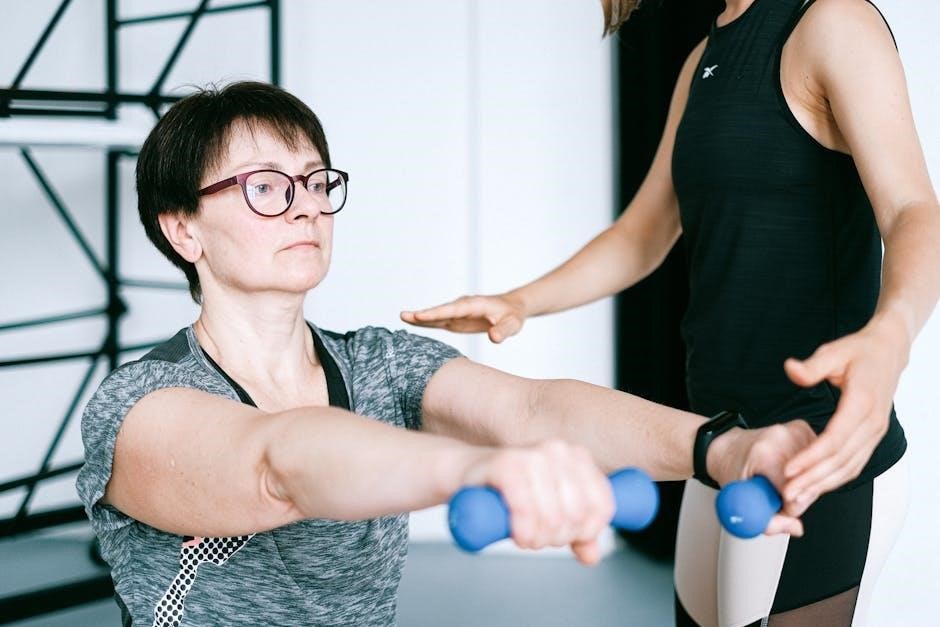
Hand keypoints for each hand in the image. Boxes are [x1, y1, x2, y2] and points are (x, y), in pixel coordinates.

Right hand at [400, 293, 526, 342]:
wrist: (512, 308)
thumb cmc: (513, 315)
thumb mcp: (513, 324)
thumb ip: (504, 330)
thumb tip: (494, 337)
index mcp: (474, 305)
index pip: (452, 309)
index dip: (436, 313)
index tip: (420, 315)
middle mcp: (462, 306)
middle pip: (440, 311)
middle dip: (422, 314)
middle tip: (403, 315)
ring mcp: (458, 313)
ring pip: (436, 316)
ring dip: (420, 318)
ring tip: (402, 318)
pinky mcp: (456, 320)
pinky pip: (439, 321)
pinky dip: (426, 323)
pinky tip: (413, 323)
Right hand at [461, 439, 614, 564]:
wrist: (466, 475)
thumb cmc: (511, 491)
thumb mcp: (550, 510)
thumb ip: (577, 531)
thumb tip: (592, 555)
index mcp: (577, 456)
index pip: (602, 506)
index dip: (587, 532)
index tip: (568, 537)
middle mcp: (558, 449)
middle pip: (577, 515)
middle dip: (557, 537)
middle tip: (538, 537)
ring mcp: (532, 454)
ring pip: (553, 517)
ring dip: (537, 539)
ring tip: (524, 535)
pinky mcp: (506, 463)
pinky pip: (525, 509)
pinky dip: (523, 530)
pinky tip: (517, 534)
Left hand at [707, 420, 816, 535]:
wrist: (729, 447)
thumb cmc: (733, 470)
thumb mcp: (741, 500)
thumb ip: (768, 522)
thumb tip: (796, 528)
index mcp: (765, 453)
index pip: (795, 491)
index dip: (788, 507)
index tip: (777, 507)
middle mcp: (782, 437)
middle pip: (808, 482)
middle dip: (798, 497)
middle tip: (777, 494)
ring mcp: (795, 431)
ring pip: (816, 472)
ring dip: (804, 485)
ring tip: (780, 480)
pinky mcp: (803, 429)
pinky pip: (816, 461)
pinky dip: (807, 472)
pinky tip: (790, 471)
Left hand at [781, 319, 908, 507]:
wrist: (888, 352)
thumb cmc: (859, 351)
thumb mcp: (834, 351)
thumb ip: (812, 366)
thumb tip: (791, 370)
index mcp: (862, 403)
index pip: (834, 440)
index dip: (811, 458)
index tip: (789, 470)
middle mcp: (872, 423)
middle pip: (841, 460)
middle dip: (813, 480)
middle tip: (787, 494)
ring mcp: (875, 432)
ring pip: (849, 467)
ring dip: (823, 484)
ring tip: (798, 497)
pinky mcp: (872, 437)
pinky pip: (855, 463)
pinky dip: (836, 478)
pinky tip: (816, 486)